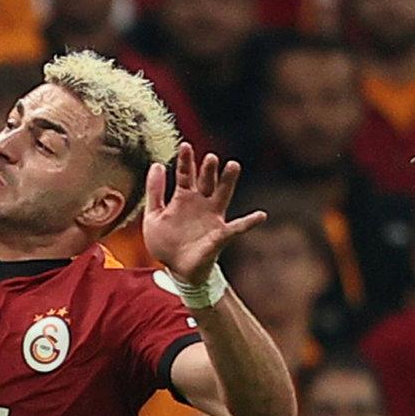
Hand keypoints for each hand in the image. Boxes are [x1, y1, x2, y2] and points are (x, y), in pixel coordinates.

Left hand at [141, 143, 264, 290]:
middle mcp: (201, 203)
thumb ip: (154, 192)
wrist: (176, 270)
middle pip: (206, 181)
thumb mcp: (153, 216)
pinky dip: (249, 222)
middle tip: (209, 157)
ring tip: (232, 165)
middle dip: (208, 169)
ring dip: (227, 181)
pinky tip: (260, 215)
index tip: (185, 145)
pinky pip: (237, 228)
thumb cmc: (166, 243)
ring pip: (222, 195)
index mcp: (183, 197)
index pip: (185, 174)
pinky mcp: (220, 235)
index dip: (185, 161)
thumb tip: (156, 164)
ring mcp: (213, 217)